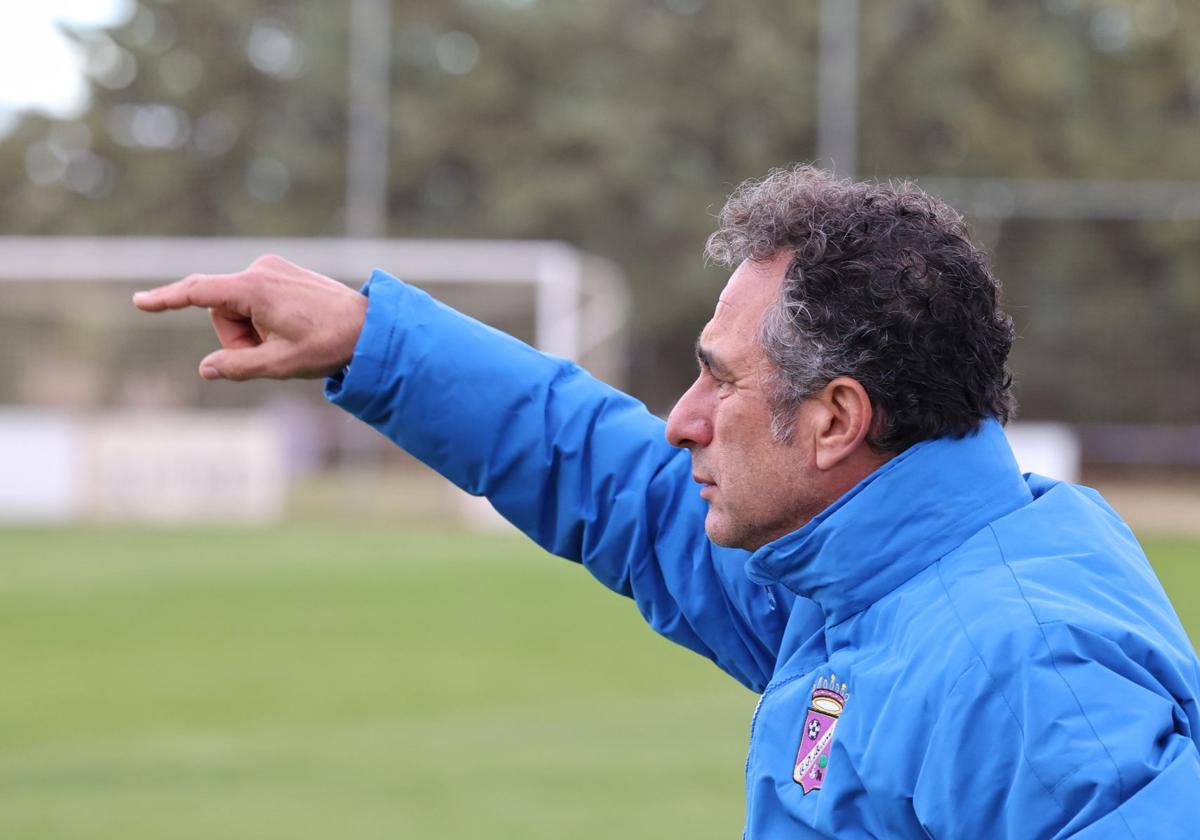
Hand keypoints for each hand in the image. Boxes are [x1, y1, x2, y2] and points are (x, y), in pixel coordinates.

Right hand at [132, 254, 368, 380]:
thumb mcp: (281, 364)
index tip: (139, 302)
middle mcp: (260, 269)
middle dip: (237, 337)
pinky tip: (293, 329)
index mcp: (255, 288)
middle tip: (272, 354)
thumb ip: (238, 366)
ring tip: (289, 340)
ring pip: (238, 307)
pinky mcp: (282, 272)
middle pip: (220, 311)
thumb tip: (206, 369)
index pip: (198, 292)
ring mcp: (272, 268)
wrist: (371, 326)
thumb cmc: (330, 344)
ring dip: (253, 330)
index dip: (166, 300)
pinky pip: (256, 300)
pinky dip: (264, 319)